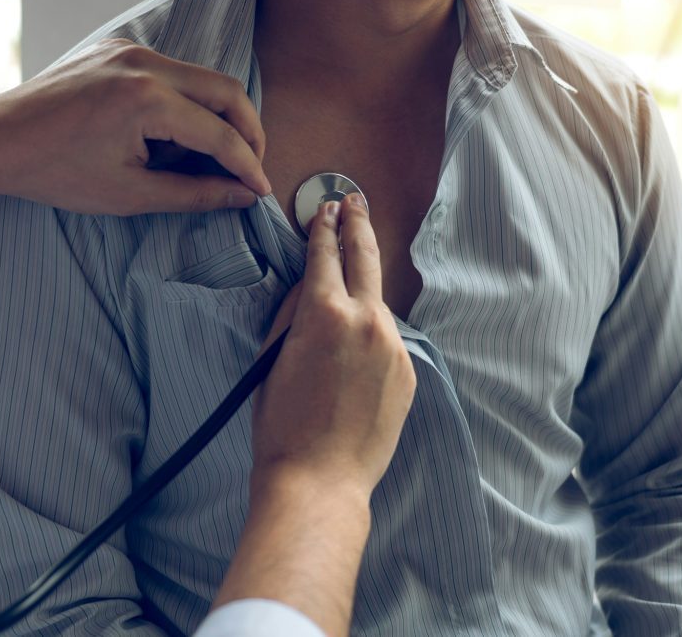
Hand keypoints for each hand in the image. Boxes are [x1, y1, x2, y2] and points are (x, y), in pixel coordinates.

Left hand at [0, 37, 270, 213]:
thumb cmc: (52, 170)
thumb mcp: (130, 194)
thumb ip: (195, 194)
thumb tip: (239, 195)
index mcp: (146, 100)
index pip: (220, 133)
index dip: (247, 165)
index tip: (259, 189)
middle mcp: (143, 64)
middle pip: (226, 90)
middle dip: (248, 131)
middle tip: (251, 166)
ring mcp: (128, 50)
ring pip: (201, 78)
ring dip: (217, 116)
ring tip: (212, 156)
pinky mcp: (116, 50)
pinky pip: (171, 72)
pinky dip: (186, 101)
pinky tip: (175, 134)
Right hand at [211, 195, 415, 636]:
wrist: (319, 480)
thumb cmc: (281, 425)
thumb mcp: (273, 358)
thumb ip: (295, 313)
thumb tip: (310, 286)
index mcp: (324, 312)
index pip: (325, 253)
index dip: (324, 226)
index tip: (327, 207)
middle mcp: (367, 320)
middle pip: (367, 257)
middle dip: (359, 224)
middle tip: (356, 200)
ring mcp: (394, 347)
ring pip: (378, 307)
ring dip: (363, 296)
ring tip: (345, 303)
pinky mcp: (408, 373)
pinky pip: (388, 343)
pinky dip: (372, 340)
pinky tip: (353, 364)